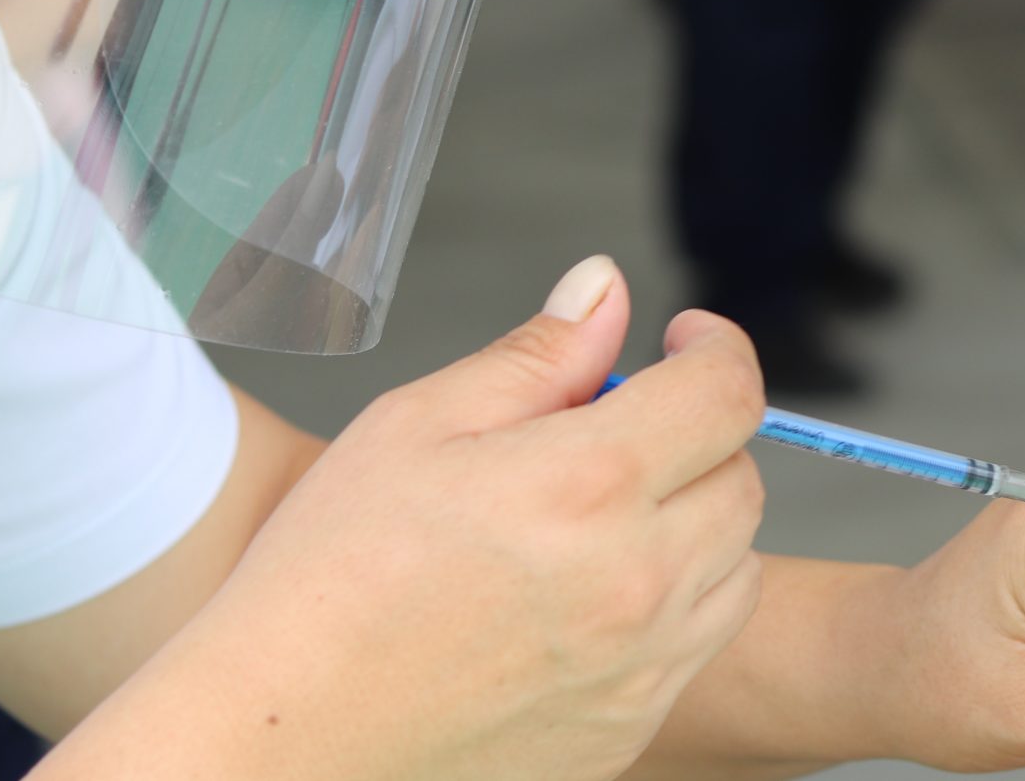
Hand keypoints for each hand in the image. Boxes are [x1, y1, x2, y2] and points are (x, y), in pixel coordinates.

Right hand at [61, 257, 766, 780]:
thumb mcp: (417, 424)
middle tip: (617, 432)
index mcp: (590, 484)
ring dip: (696, 522)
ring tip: (603, 517)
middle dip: (698, 434)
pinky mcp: (627, 728)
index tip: (682, 340)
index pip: (729, 392)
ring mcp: (640, 666)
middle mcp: (637, 579)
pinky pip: (698, 646)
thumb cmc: (327, 575)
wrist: (282, 737)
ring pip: (738, 565)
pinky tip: (588, 595)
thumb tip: (606, 288)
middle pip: (743, 477)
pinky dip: (673, 606)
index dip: (716, 347)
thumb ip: (537, 353)